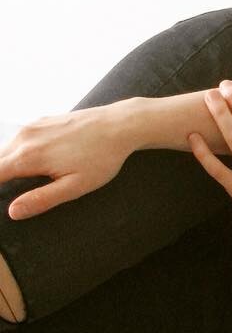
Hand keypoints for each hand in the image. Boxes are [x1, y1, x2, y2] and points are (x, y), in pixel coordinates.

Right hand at [0, 105, 134, 218]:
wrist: (119, 125)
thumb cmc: (102, 158)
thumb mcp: (76, 186)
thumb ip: (42, 199)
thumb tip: (13, 212)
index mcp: (28, 157)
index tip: (0, 198)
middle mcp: (23, 138)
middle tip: (9, 190)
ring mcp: (30, 126)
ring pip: (4, 148)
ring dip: (5, 164)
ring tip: (16, 180)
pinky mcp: (39, 121)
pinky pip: (17, 138)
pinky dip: (16, 151)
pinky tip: (32, 161)